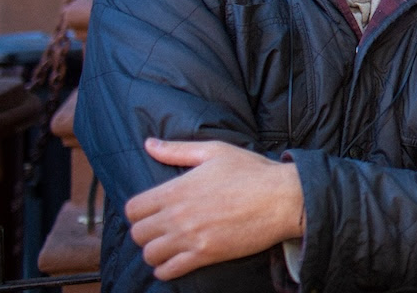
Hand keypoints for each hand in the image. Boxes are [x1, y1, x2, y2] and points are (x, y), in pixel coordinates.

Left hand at [125, 138, 304, 280]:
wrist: (283, 198)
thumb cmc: (253, 172)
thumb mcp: (215, 151)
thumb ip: (177, 150)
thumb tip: (149, 144)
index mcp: (177, 189)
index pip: (133, 209)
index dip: (139, 211)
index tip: (151, 211)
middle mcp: (178, 215)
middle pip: (138, 234)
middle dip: (146, 232)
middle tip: (161, 229)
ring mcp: (190, 237)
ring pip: (150, 255)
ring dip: (155, 252)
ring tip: (168, 246)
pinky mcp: (205, 255)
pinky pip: (169, 271)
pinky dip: (166, 269)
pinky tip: (176, 261)